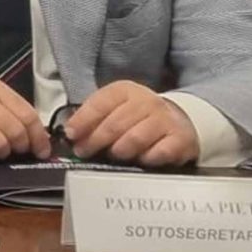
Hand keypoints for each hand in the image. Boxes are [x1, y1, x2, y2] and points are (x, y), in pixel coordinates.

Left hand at [61, 80, 199, 166]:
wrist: (178, 120)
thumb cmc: (138, 117)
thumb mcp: (114, 109)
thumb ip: (93, 118)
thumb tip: (71, 133)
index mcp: (125, 90)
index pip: (100, 103)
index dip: (82, 121)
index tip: (71, 135)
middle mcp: (146, 102)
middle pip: (115, 124)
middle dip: (95, 140)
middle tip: (84, 152)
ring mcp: (164, 120)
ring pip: (134, 139)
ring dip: (119, 151)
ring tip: (113, 155)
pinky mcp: (180, 139)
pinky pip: (158, 153)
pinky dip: (145, 159)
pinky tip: (140, 160)